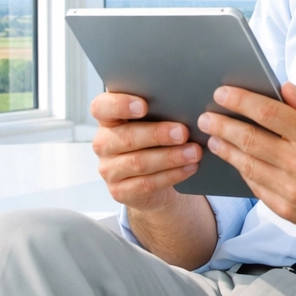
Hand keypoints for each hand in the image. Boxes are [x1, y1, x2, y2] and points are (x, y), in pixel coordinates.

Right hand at [90, 92, 202, 212]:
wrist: (153, 175)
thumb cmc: (153, 139)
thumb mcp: (153, 121)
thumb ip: (159, 110)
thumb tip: (183, 105)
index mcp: (107, 118)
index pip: (102, 107)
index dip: (120, 105)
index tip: (143, 105)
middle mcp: (103, 143)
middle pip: (126, 137)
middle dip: (157, 134)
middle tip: (183, 132)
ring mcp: (109, 169)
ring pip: (139, 162)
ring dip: (170, 157)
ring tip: (193, 152)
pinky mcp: (120, 191)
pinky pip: (146, 184)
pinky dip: (171, 175)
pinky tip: (188, 168)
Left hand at [198, 82, 295, 232]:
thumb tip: (283, 87)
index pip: (267, 112)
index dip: (240, 101)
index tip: (221, 93)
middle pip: (249, 139)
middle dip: (222, 125)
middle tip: (205, 117)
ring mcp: (292, 189)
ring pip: (248, 165)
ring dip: (226, 150)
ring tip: (213, 138)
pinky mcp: (289, 210)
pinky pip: (257, 188)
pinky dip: (244, 172)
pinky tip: (236, 161)